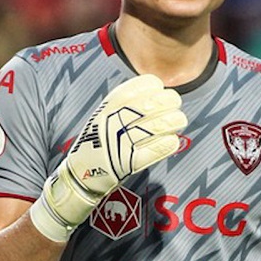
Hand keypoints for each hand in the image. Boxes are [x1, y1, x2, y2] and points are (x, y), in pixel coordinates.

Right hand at [30, 74, 187, 241]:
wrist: (81, 175)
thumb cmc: (98, 142)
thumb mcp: (103, 116)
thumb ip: (125, 103)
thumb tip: (158, 92)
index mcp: (106, 108)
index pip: (136, 88)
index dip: (153, 86)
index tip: (160, 89)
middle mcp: (112, 123)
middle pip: (150, 105)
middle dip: (169, 101)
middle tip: (175, 103)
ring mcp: (120, 143)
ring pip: (156, 126)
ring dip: (173, 121)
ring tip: (180, 120)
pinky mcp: (128, 164)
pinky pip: (155, 150)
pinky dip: (168, 143)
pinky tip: (173, 140)